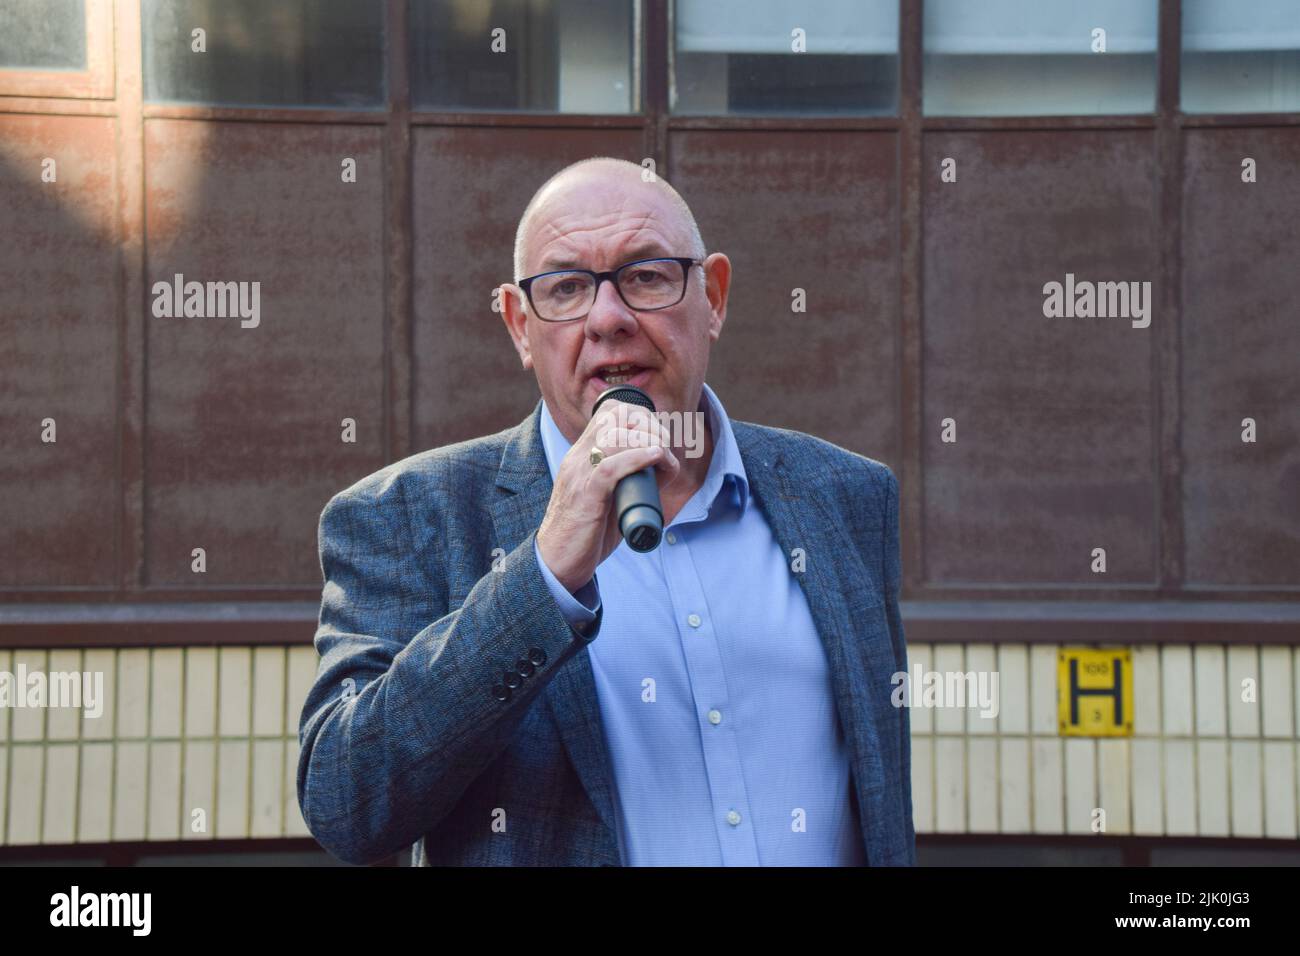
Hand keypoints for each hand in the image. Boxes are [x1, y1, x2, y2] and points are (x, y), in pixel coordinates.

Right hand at [536, 400, 680, 592]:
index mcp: (582, 455)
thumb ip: (626, 478)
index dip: (641, 416)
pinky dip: (638, 458)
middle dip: (649, 425)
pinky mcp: (585, 495)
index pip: (610, 412)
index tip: (659, 438)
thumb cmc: (586, 532)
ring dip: (650, 442)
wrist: (556, 562)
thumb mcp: (606, 496)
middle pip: (616, 415)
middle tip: (665, 449)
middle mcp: (579, 458)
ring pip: (616, 437)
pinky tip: (656, 458)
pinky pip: (611, 466)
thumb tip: (661, 469)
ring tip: (665, 459)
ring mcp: (580, 474)